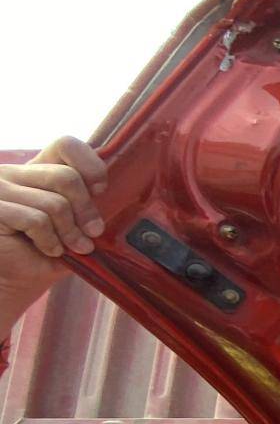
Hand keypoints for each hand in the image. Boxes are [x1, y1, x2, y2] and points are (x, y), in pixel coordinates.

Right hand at [0, 137, 106, 322]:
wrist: (13, 278)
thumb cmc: (45, 251)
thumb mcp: (73, 225)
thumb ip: (88, 206)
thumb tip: (123, 200)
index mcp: (36, 170)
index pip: (65, 145)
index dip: (90, 165)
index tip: (100, 190)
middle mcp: (14, 173)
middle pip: (66, 177)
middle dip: (86, 210)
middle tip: (93, 232)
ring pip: (54, 203)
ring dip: (70, 232)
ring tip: (72, 248)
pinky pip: (35, 220)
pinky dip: (49, 240)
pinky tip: (50, 250)